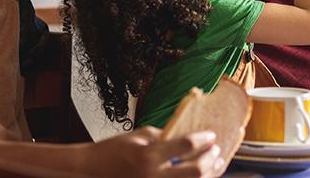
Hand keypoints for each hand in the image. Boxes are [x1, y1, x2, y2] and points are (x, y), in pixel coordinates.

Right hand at [85, 127, 221, 177]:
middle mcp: (153, 176)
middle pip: (195, 171)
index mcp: (148, 156)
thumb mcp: (139, 136)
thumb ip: (165, 135)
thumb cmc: (114, 150)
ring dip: (209, 174)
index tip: (211, 135)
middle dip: (210, 159)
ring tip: (217, 163)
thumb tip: (189, 136)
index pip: (186, 146)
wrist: (92, 171)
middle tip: (216, 150)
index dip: (203, 139)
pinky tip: (203, 175)